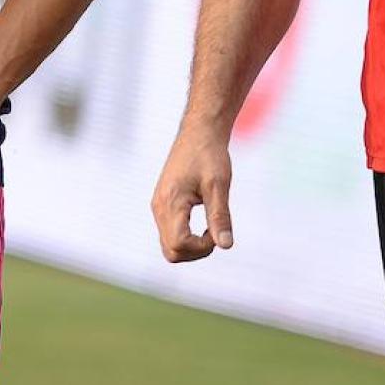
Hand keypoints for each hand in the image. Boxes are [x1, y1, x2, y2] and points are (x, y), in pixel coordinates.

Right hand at [152, 119, 234, 262]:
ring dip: (191, 246)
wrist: (199, 132)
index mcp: (170, 202)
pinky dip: (186, 238)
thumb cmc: (210, 155)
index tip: (218, 230)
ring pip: (169, 245)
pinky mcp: (163, 204)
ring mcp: (158, 206)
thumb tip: (226, 246)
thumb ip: (220, 216)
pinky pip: (170, 234)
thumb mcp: (218, 185)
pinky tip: (203, 225)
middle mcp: (159, 207)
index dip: (202, 247)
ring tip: (211, 229)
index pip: (179, 244)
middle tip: (215, 234)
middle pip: (170, 251)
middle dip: (195, 252)